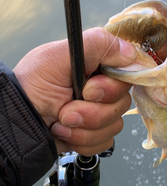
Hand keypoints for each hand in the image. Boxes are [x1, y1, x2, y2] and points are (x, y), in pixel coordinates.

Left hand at [13, 28, 136, 155]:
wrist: (17, 123)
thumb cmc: (31, 86)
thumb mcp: (59, 56)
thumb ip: (98, 44)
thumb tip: (130, 52)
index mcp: (96, 65)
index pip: (128, 73)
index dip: (112, 86)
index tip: (89, 89)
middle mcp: (101, 88)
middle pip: (122, 102)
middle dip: (93, 110)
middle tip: (67, 107)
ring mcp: (98, 113)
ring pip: (115, 124)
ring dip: (85, 127)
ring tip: (61, 120)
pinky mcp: (94, 134)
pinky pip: (105, 141)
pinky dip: (83, 140)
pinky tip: (64, 132)